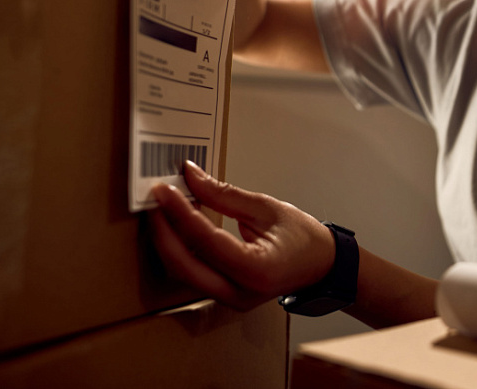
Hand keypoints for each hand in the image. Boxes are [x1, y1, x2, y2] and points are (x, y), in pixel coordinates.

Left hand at [149, 161, 334, 310]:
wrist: (321, 265)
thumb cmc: (303, 238)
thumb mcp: (266, 208)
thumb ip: (225, 195)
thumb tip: (191, 176)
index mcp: (257, 270)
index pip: (207, 241)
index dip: (180, 213)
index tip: (164, 190)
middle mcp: (240, 292)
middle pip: (184, 265)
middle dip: (163, 231)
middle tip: (154, 200)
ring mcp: (230, 299)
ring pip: (183, 273)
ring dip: (168, 241)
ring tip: (164, 209)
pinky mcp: (224, 296)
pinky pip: (192, 274)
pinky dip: (181, 249)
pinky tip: (178, 225)